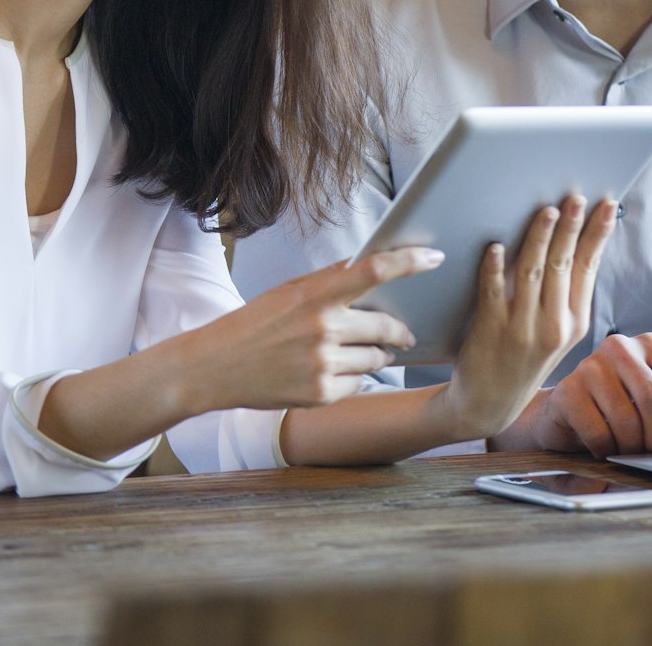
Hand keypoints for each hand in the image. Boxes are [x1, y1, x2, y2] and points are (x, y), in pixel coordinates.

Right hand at [186, 247, 439, 411]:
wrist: (215, 367)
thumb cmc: (255, 323)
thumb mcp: (290, 292)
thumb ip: (330, 281)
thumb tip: (370, 264)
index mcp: (314, 295)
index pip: (373, 271)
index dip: (410, 261)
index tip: (435, 256)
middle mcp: (322, 328)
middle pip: (386, 327)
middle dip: (400, 332)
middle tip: (406, 333)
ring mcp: (322, 364)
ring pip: (377, 359)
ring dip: (379, 356)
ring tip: (362, 353)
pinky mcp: (321, 394)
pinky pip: (359, 383)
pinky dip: (355, 377)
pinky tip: (333, 372)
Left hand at [437, 196, 616, 440]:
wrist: (488, 404)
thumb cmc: (523, 360)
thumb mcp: (557, 334)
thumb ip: (566, 295)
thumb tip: (575, 244)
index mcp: (575, 322)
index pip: (588, 268)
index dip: (597, 234)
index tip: (605, 205)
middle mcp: (554, 325)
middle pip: (564, 264)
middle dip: (571, 227)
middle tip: (576, 198)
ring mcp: (522, 328)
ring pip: (533, 272)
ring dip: (539, 238)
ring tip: (545, 211)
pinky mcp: (491, 330)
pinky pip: (494, 291)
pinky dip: (495, 267)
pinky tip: (496, 246)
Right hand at [493, 331, 651, 456]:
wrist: (569, 415)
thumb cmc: (624, 410)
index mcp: (651, 345)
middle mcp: (620, 346)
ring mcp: (590, 366)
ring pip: (626, 419)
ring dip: (633, 446)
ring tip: (629, 448)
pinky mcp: (567, 391)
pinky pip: (599, 433)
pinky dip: (608, 451)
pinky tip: (605, 448)